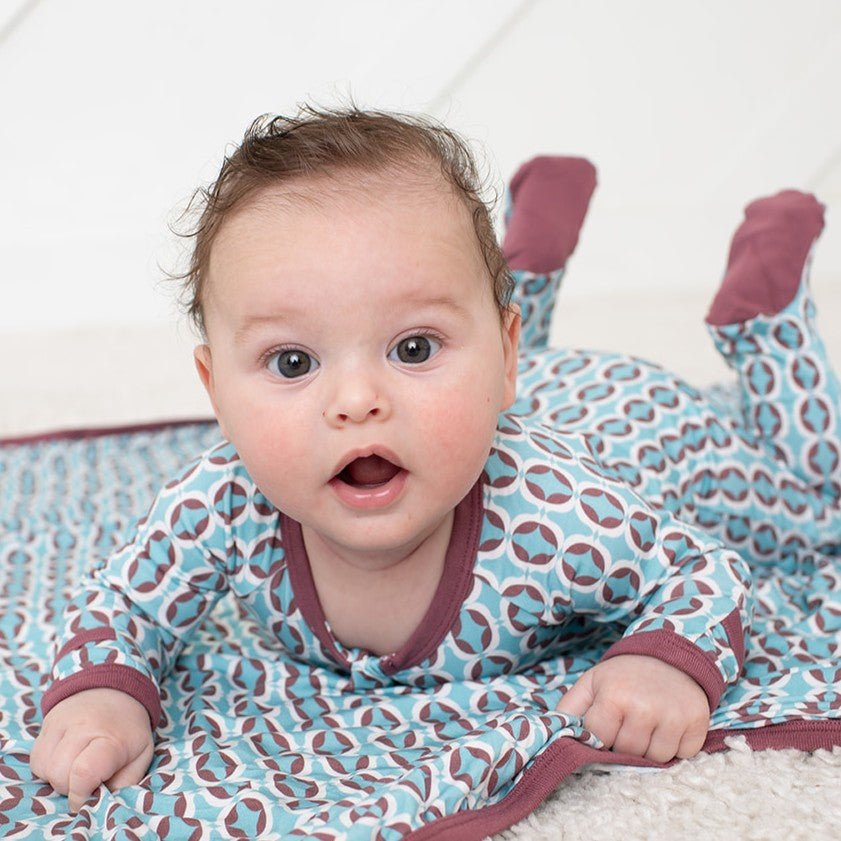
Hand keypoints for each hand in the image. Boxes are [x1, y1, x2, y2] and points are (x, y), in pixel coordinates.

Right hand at [30, 688, 154, 812]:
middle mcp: (84, 726)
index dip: (81, 795)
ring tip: (76, 766)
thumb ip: (125, 784)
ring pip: (44, 768)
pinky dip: (47, 767)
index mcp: (111, 737)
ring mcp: (62, 721)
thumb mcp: (141, 755)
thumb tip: (101, 802)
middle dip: (71, 787)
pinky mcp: (47, 722)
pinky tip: (65, 758)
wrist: (115, 690)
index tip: (88, 797)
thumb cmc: (128, 730)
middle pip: (60, 775)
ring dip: (57, 777)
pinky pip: (36, 759)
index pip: (84, 772)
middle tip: (88, 778)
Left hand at [555, 654, 709, 762]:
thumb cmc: (624, 676)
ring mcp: (674, 716)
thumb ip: (569, 710)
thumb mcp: (592, 683)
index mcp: (614, 696)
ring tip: (647, 724)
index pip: (600, 742)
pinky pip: (683, 755)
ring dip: (650, 748)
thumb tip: (554, 736)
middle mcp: (645, 707)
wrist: (669, 656)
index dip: (601, 737)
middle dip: (625, 743)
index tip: (606, 725)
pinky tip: (668, 726)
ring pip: (657, 759)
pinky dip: (676, 746)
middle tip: (628, 722)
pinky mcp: (698, 723)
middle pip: (629, 752)